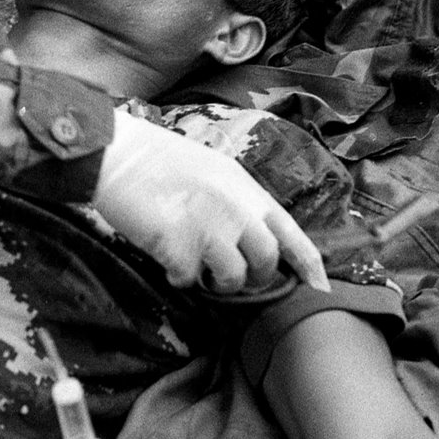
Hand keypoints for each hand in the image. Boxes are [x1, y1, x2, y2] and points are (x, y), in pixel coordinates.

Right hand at [94, 110, 327, 294]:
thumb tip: (253, 238)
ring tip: (198, 269)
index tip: (319, 285)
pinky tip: (166, 258)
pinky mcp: (179, 245)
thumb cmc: (161, 159)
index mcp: (247, 188)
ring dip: (217, 283)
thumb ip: (239, 202)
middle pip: (266, 261)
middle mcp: (236, 209)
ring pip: (233, 278)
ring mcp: (209, 228)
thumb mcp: (215, 171)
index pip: (290, 231)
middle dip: (254, 277)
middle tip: (231, 275)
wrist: (120, 154)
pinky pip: (189, 279)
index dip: (309, 262)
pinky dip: (178, 276)